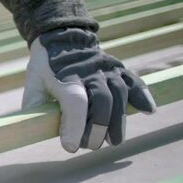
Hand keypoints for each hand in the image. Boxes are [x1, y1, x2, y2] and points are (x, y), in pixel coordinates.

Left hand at [22, 28, 156, 152]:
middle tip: (91, 146)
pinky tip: (149, 110)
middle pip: (101, 100)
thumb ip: (34, 106)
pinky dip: (142, 95)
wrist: (63, 36)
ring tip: (114, 141)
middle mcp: (88, 71)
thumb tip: (32, 131)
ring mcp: (105, 68)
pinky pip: (133, 80)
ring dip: (119, 120)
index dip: (74, 125)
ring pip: (119, 93)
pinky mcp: (118, 68)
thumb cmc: (45, 66)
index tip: (70, 146)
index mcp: (65, 76)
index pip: (74, 102)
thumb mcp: (32, 83)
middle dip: (98, 127)